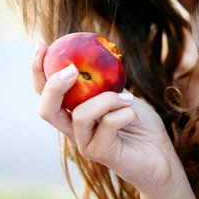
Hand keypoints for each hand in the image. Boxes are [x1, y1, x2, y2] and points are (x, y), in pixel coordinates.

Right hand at [31, 42, 184, 194]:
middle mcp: (74, 129)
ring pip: (81, 115)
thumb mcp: (120, 92)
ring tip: (128, 97)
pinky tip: (135, 115)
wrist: (160, 155)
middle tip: (72, 70)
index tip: (41, 44)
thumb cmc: (139, 121)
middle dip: (53, 85)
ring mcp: (86, 144)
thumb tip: (97, 50)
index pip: (45, 92)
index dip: (37, 69)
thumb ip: (105, 79)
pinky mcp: (102, 154)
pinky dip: (124, 112)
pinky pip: (107, 125)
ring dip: (107, 99)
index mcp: (73, 111)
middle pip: (46, 109)